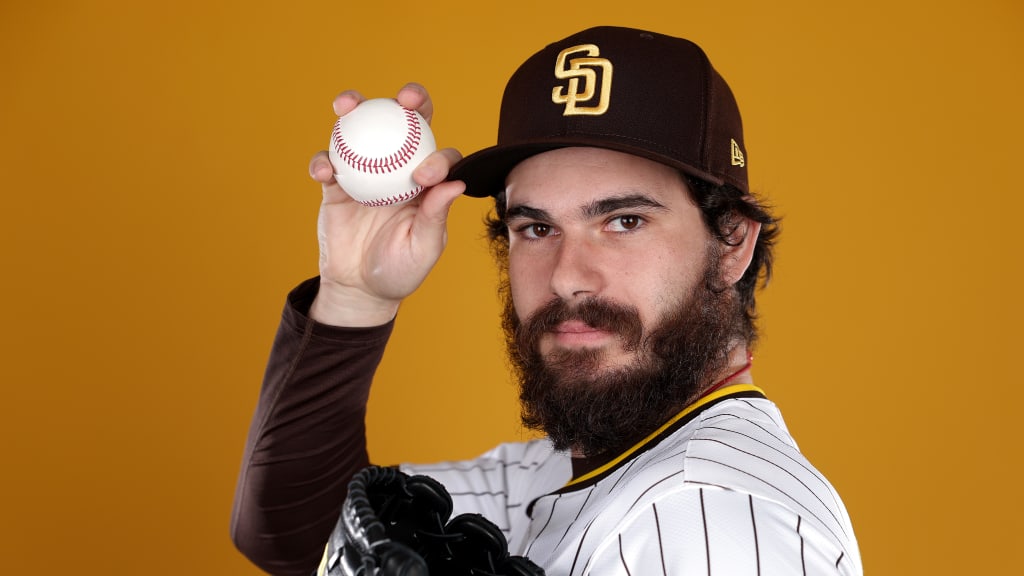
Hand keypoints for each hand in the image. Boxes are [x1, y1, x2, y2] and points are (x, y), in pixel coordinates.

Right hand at [307, 83, 465, 326]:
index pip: (438, 154)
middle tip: (405, 97)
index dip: (438, 154)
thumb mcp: (423, 248)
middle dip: (409, 100)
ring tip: (346, 106)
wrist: (361, 288)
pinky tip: (324, 170)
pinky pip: (328, 162)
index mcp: (426, 183)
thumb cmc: (401, 270)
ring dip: (354, 109)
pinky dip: (323, 161)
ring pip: (362, 130)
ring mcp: (365, 171)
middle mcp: (398, 168)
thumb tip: (456, 183)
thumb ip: (436, 216)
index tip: (424, 175)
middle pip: (405, 123)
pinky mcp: (337, 184)